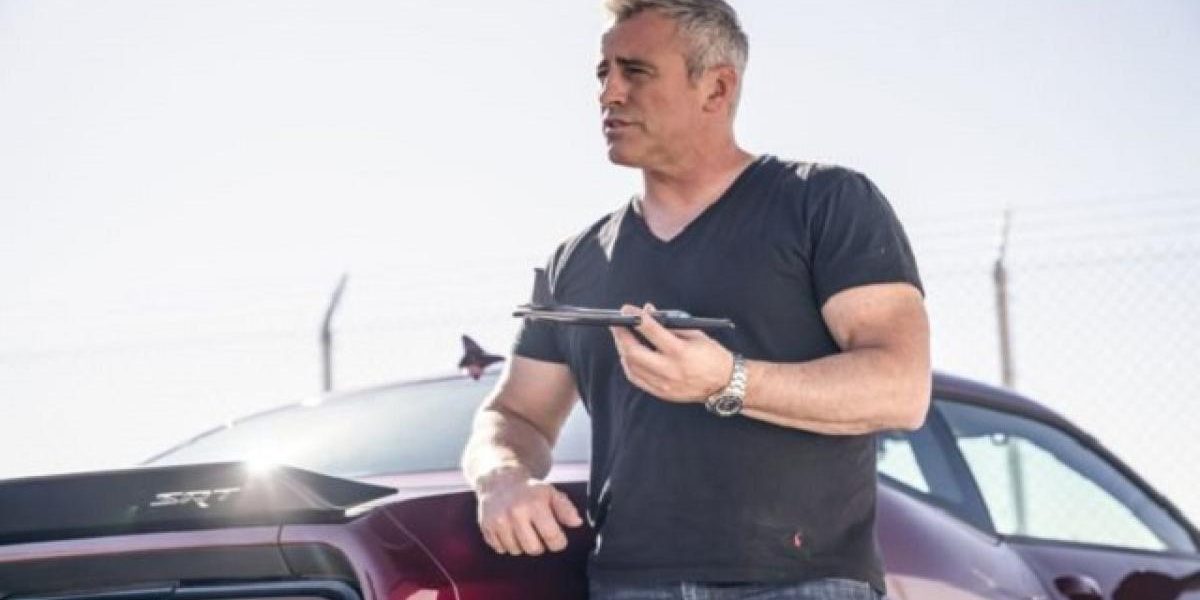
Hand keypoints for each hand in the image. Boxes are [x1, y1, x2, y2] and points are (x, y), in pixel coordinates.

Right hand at [475, 466, 583, 555]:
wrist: (499, 480)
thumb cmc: (528, 489)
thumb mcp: (550, 493)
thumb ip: (566, 508)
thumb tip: (577, 522)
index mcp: (535, 504)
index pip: (552, 537)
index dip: (558, 542)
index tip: (557, 538)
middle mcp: (515, 513)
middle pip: (534, 549)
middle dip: (540, 545)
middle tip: (539, 533)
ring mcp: (499, 521)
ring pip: (516, 550)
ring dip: (522, 545)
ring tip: (523, 530)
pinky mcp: (486, 527)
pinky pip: (500, 549)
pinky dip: (507, 544)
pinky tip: (510, 530)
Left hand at [608, 303, 733, 402]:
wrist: (724, 384)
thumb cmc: (712, 356)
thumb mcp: (696, 334)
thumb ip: (670, 324)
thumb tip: (648, 312)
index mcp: (680, 351)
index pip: (651, 331)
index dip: (636, 318)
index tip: (627, 310)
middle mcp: (669, 369)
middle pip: (634, 351)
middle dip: (621, 335)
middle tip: (616, 324)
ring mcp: (664, 383)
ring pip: (631, 366)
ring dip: (622, 349)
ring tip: (622, 337)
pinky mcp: (661, 393)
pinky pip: (636, 378)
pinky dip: (628, 364)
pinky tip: (628, 355)